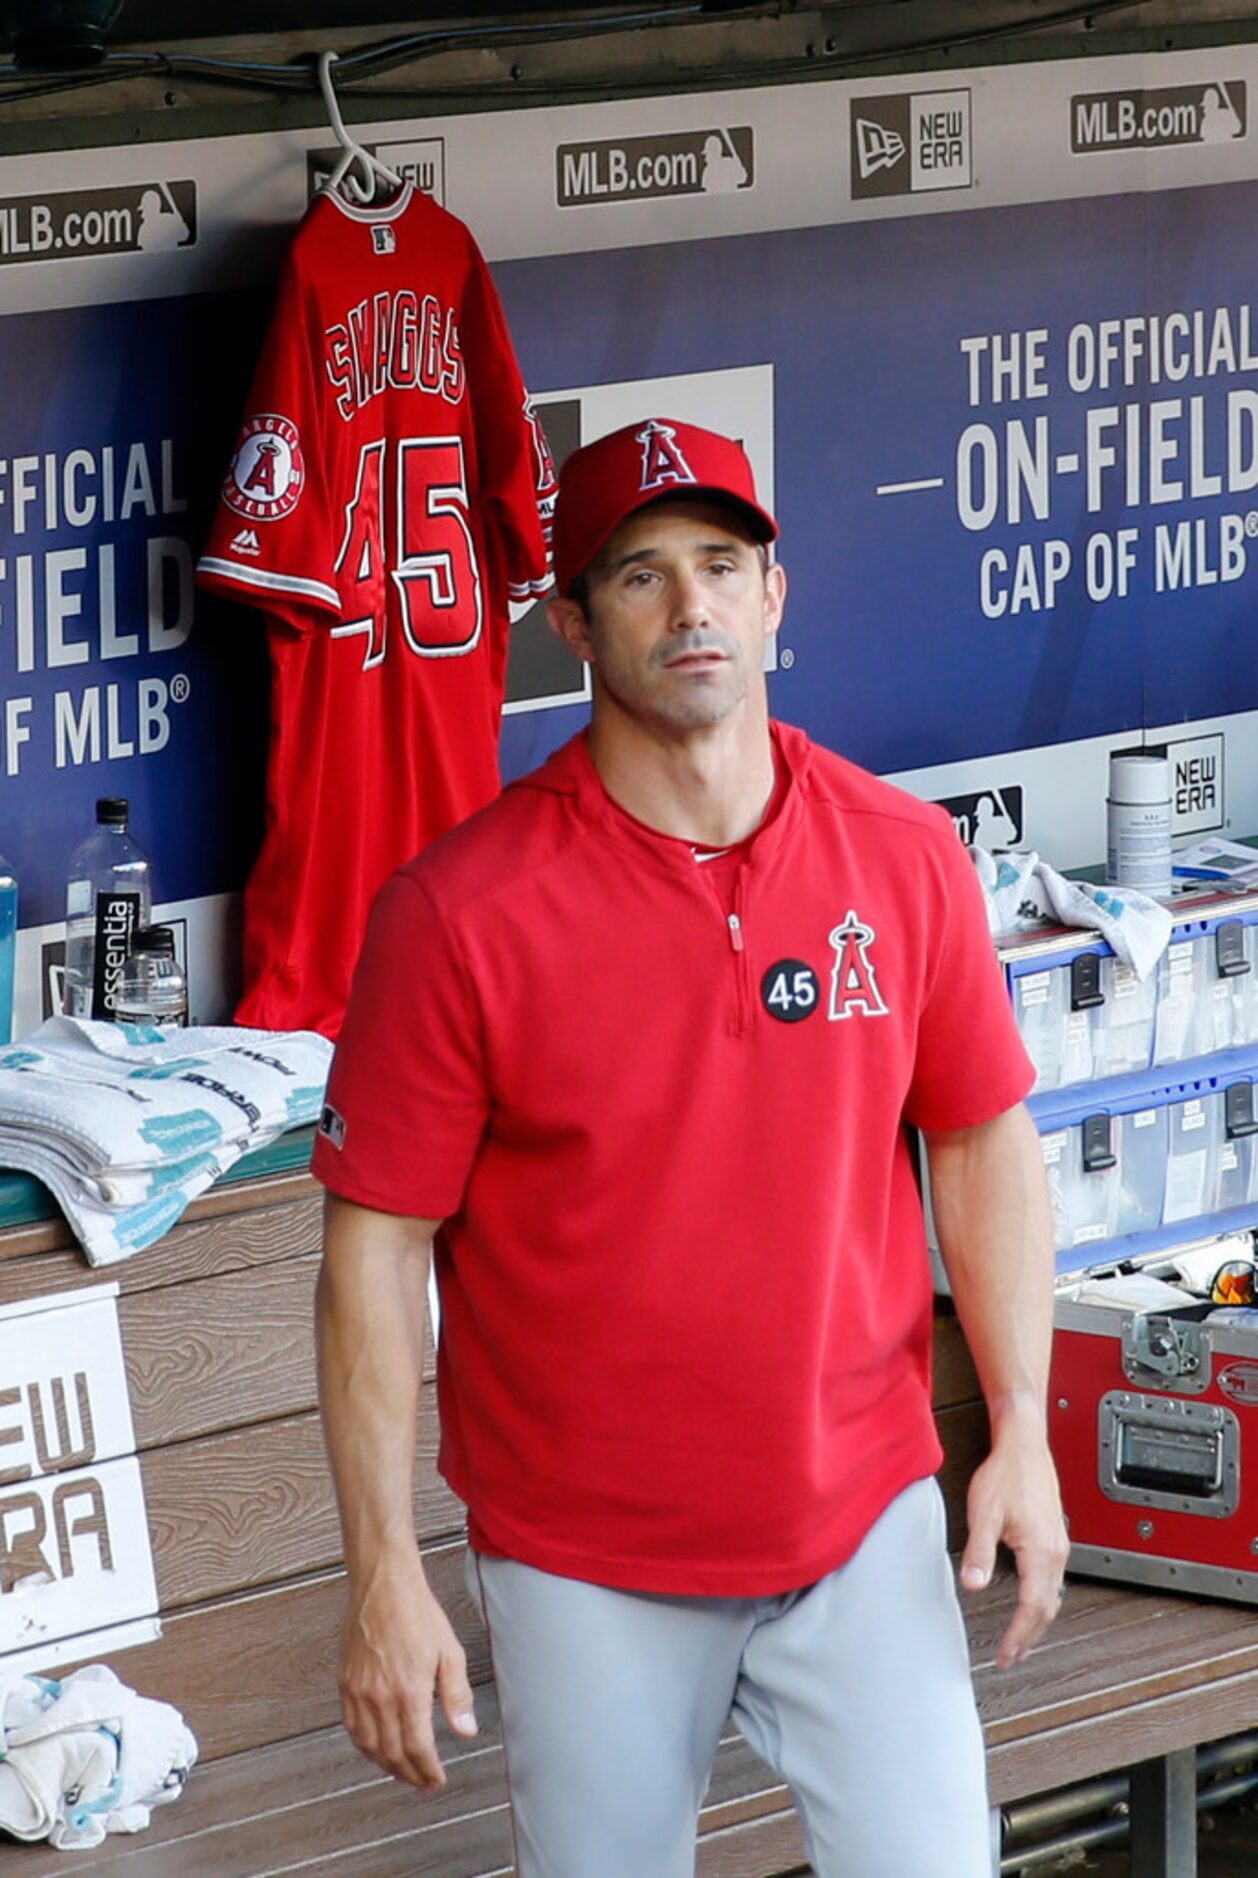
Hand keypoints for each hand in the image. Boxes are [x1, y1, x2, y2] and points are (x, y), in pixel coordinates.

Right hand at [339, 1547, 477, 1789]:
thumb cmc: (418, 1614)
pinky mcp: (345, 1684)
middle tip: (423, 1783)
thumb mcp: (449, 1652)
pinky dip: (364, 1747)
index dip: (428, 1771)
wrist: (383, 1586)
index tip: (437, 1780)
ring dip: (387, 1766)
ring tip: (403, 1772)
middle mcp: (381, 1697)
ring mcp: (359, 1692)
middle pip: (393, 1754)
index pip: (418, 1749)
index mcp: (410, 1691)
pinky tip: (376, 1749)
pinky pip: (352, 1728)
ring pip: (370, 1747)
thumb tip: (465, 1731)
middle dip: (410, 1775)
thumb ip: (457, 1696)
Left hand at [959, 1399, 1069, 1668]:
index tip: (1005, 1655)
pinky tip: (1031, 1602)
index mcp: (1041, 1551)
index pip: (1032, 1607)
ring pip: (1054, 1595)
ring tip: (1021, 1640)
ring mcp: (1059, 1544)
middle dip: (1030, 1637)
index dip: (1019, 1635)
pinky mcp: (1055, 1536)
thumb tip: (974, 1584)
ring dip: (1038, 1621)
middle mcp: (1056, 1552)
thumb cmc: (1006, 1473)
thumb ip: (979, 1551)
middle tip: (1011, 1657)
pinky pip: (1054, 1579)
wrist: (1024, 1444)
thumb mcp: (984, 1513)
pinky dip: (1043, 1600)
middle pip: (1048, 1608)